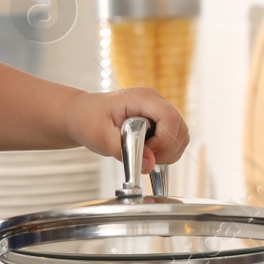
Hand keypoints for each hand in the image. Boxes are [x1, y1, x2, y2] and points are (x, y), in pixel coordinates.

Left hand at [65, 88, 188, 171]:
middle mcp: (156, 102)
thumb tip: (149, 165)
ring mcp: (160, 112)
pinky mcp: (160, 123)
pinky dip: (165, 153)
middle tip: (141, 157)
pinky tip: (145, 154)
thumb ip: (124, 150)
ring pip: (181, 138)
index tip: (144, 153)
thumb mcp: (101, 137)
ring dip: (166, 154)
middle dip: (165, 151)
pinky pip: (174, 142)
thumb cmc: (88, 120)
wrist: (82, 115)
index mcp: (142, 98)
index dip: (163, 142)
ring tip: (141, 155)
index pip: (170, 118)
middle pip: (180, 130)